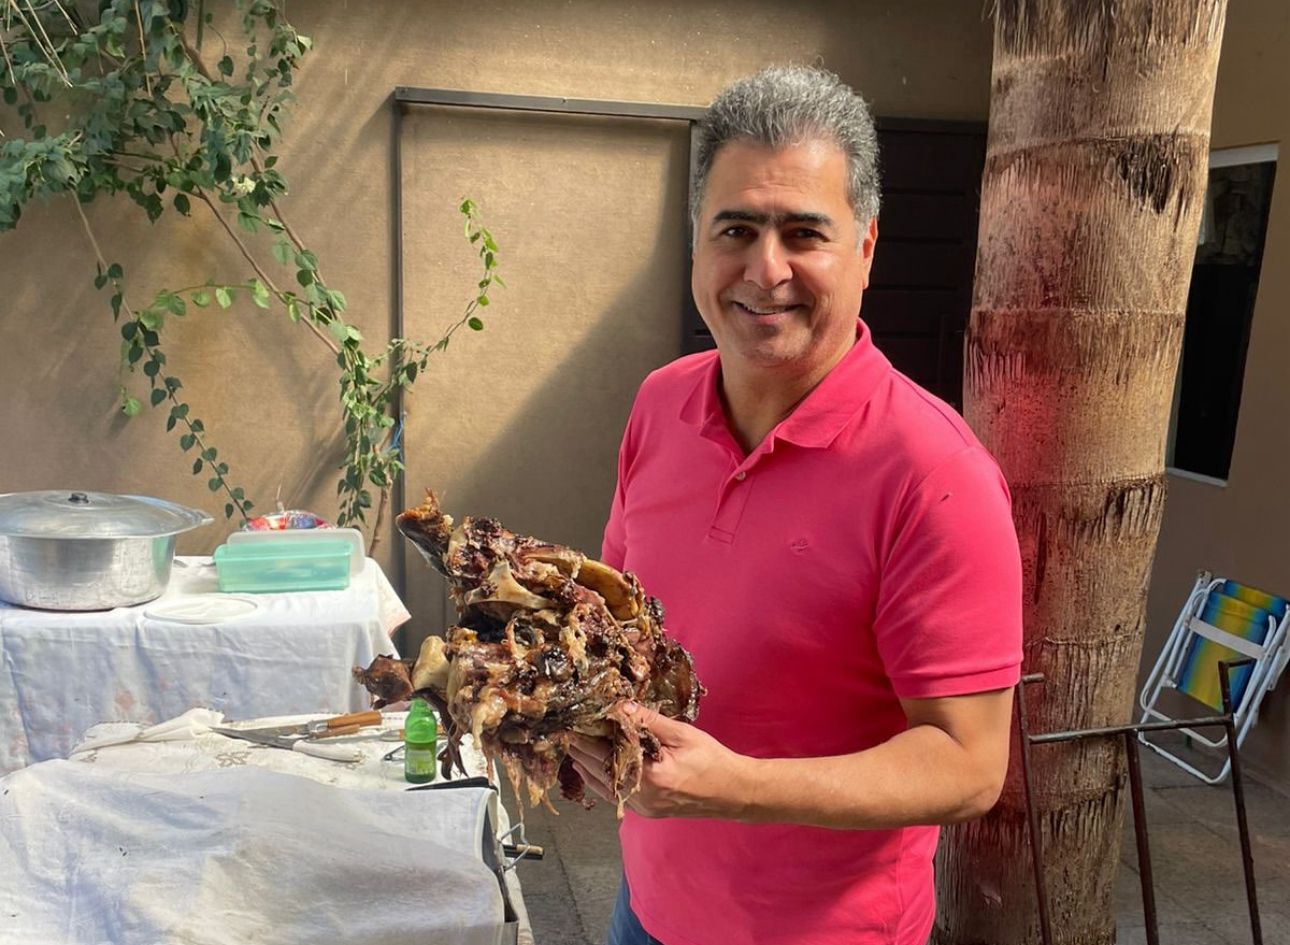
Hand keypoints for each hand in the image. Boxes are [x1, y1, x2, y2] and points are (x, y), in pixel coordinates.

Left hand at [567, 702, 750, 819]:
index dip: (587, 737)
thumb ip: (649, 722)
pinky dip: (600, 781)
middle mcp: (640, 795)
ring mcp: (642, 807)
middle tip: (566, 732)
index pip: (606, 753)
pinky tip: (591, 770)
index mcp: (648, 776)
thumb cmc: (711, 760)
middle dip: (582, 750)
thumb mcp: (682, 735)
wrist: (733, 792)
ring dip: (586, 767)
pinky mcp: (646, 810)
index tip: (573, 722)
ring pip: (603, 787)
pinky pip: (615, 795)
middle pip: (599, 771)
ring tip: (572, 748)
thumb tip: (620, 706)